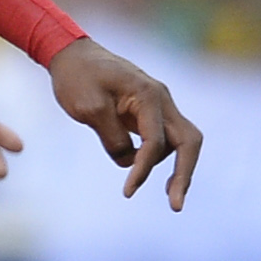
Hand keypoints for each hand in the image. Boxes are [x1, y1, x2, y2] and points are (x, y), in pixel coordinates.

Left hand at [52, 39, 202, 207]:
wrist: (71, 54)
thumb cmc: (77, 77)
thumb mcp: (89, 109)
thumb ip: (113, 138)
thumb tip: (130, 162)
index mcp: (148, 95)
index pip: (156, 141)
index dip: (144, 169)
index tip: (128, 191)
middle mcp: (161, 99)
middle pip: (189, 141)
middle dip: (186, 174)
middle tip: (176, 206)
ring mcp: (159, 105)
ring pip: (180, 142)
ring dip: (174, 168)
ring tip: (162, 194)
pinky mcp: (150, 112)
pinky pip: (164, 139)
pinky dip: (159, 158)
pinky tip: (144, 172)